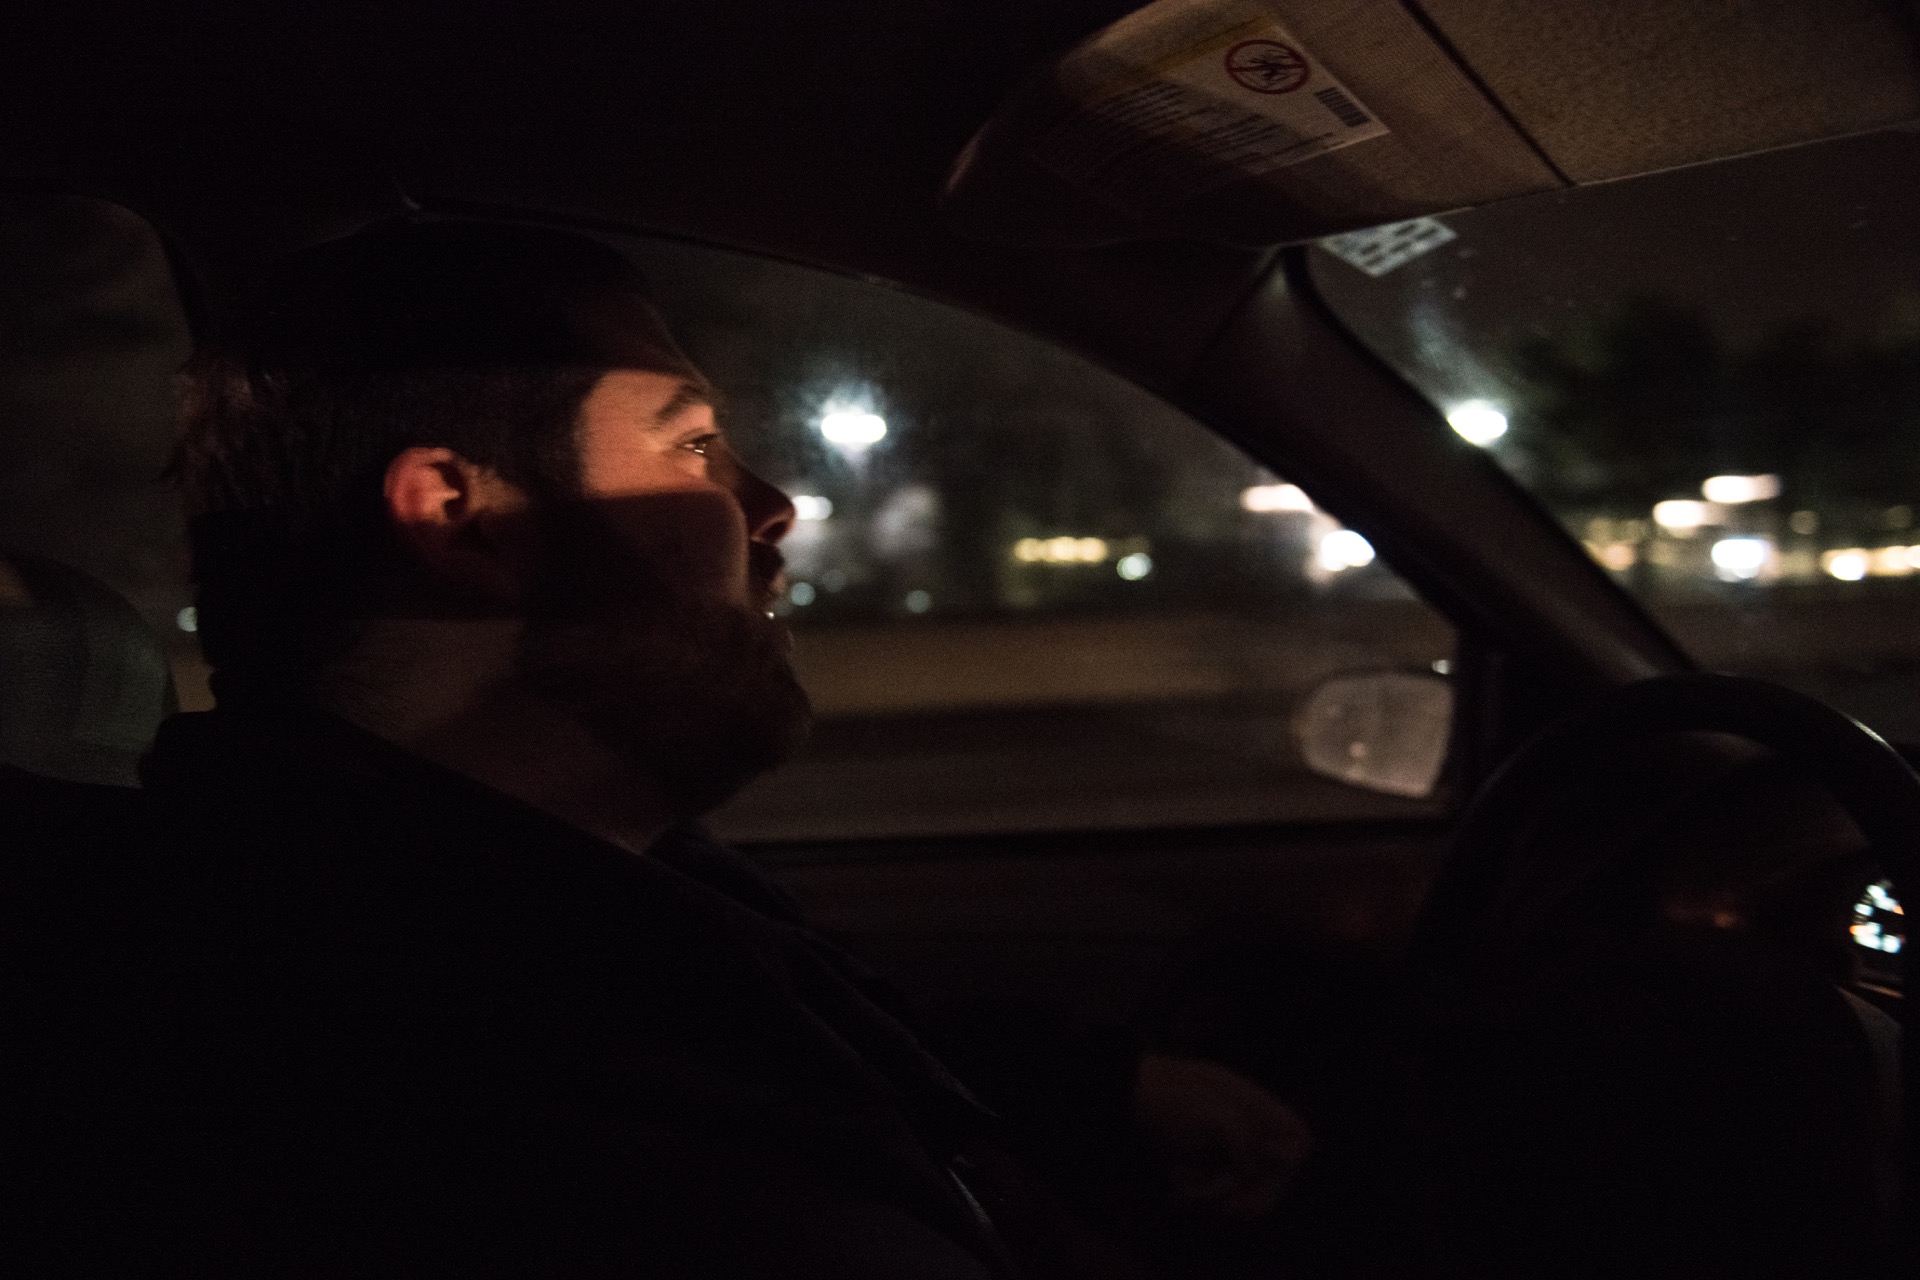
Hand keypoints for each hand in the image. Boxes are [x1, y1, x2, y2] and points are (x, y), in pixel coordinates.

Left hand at [1129, 1053, 1313, 1220]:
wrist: (1119, 1096)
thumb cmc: (1164, 1097)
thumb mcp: (1206, 1112)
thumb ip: (1240, 1135)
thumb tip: (1256, 1166)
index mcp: (1252, 1104)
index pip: (1297, 1134)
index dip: (1291, 1156)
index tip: (1267, 1162)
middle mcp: (1244, 1126)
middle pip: (1273, 1172)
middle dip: (1252, 1193)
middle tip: (1227, 1208)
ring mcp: (1223, 1145)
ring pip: (1240, 1186)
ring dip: (1213, 1191)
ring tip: (1182, 1182)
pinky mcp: (1201, 1161)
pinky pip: (1213, 1190)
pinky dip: (1195, 1191)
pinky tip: (1174, 1182)